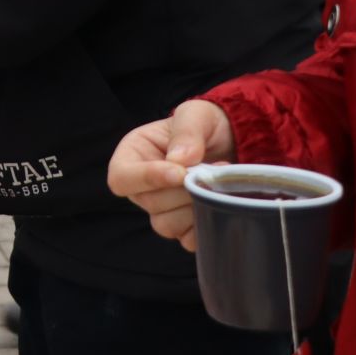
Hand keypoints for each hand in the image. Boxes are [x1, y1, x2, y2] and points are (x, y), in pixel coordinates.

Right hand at [105, 100, 234, 250]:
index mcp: (132, 155)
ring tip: (217, 185)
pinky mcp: (184, 225)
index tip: (179, 172)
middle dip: (183, 191)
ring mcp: (162, 209)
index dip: (146, 179)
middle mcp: (141, 186)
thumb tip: (180, 160)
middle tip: (211, 171)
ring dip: (195, 207)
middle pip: (148, 203)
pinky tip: (218, 204)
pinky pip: (188, 239)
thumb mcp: (196, 115)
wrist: (234, 141)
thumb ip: (187, 133)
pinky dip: (205, 225)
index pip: (121, 178)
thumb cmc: (205, 124)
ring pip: (166, 225)